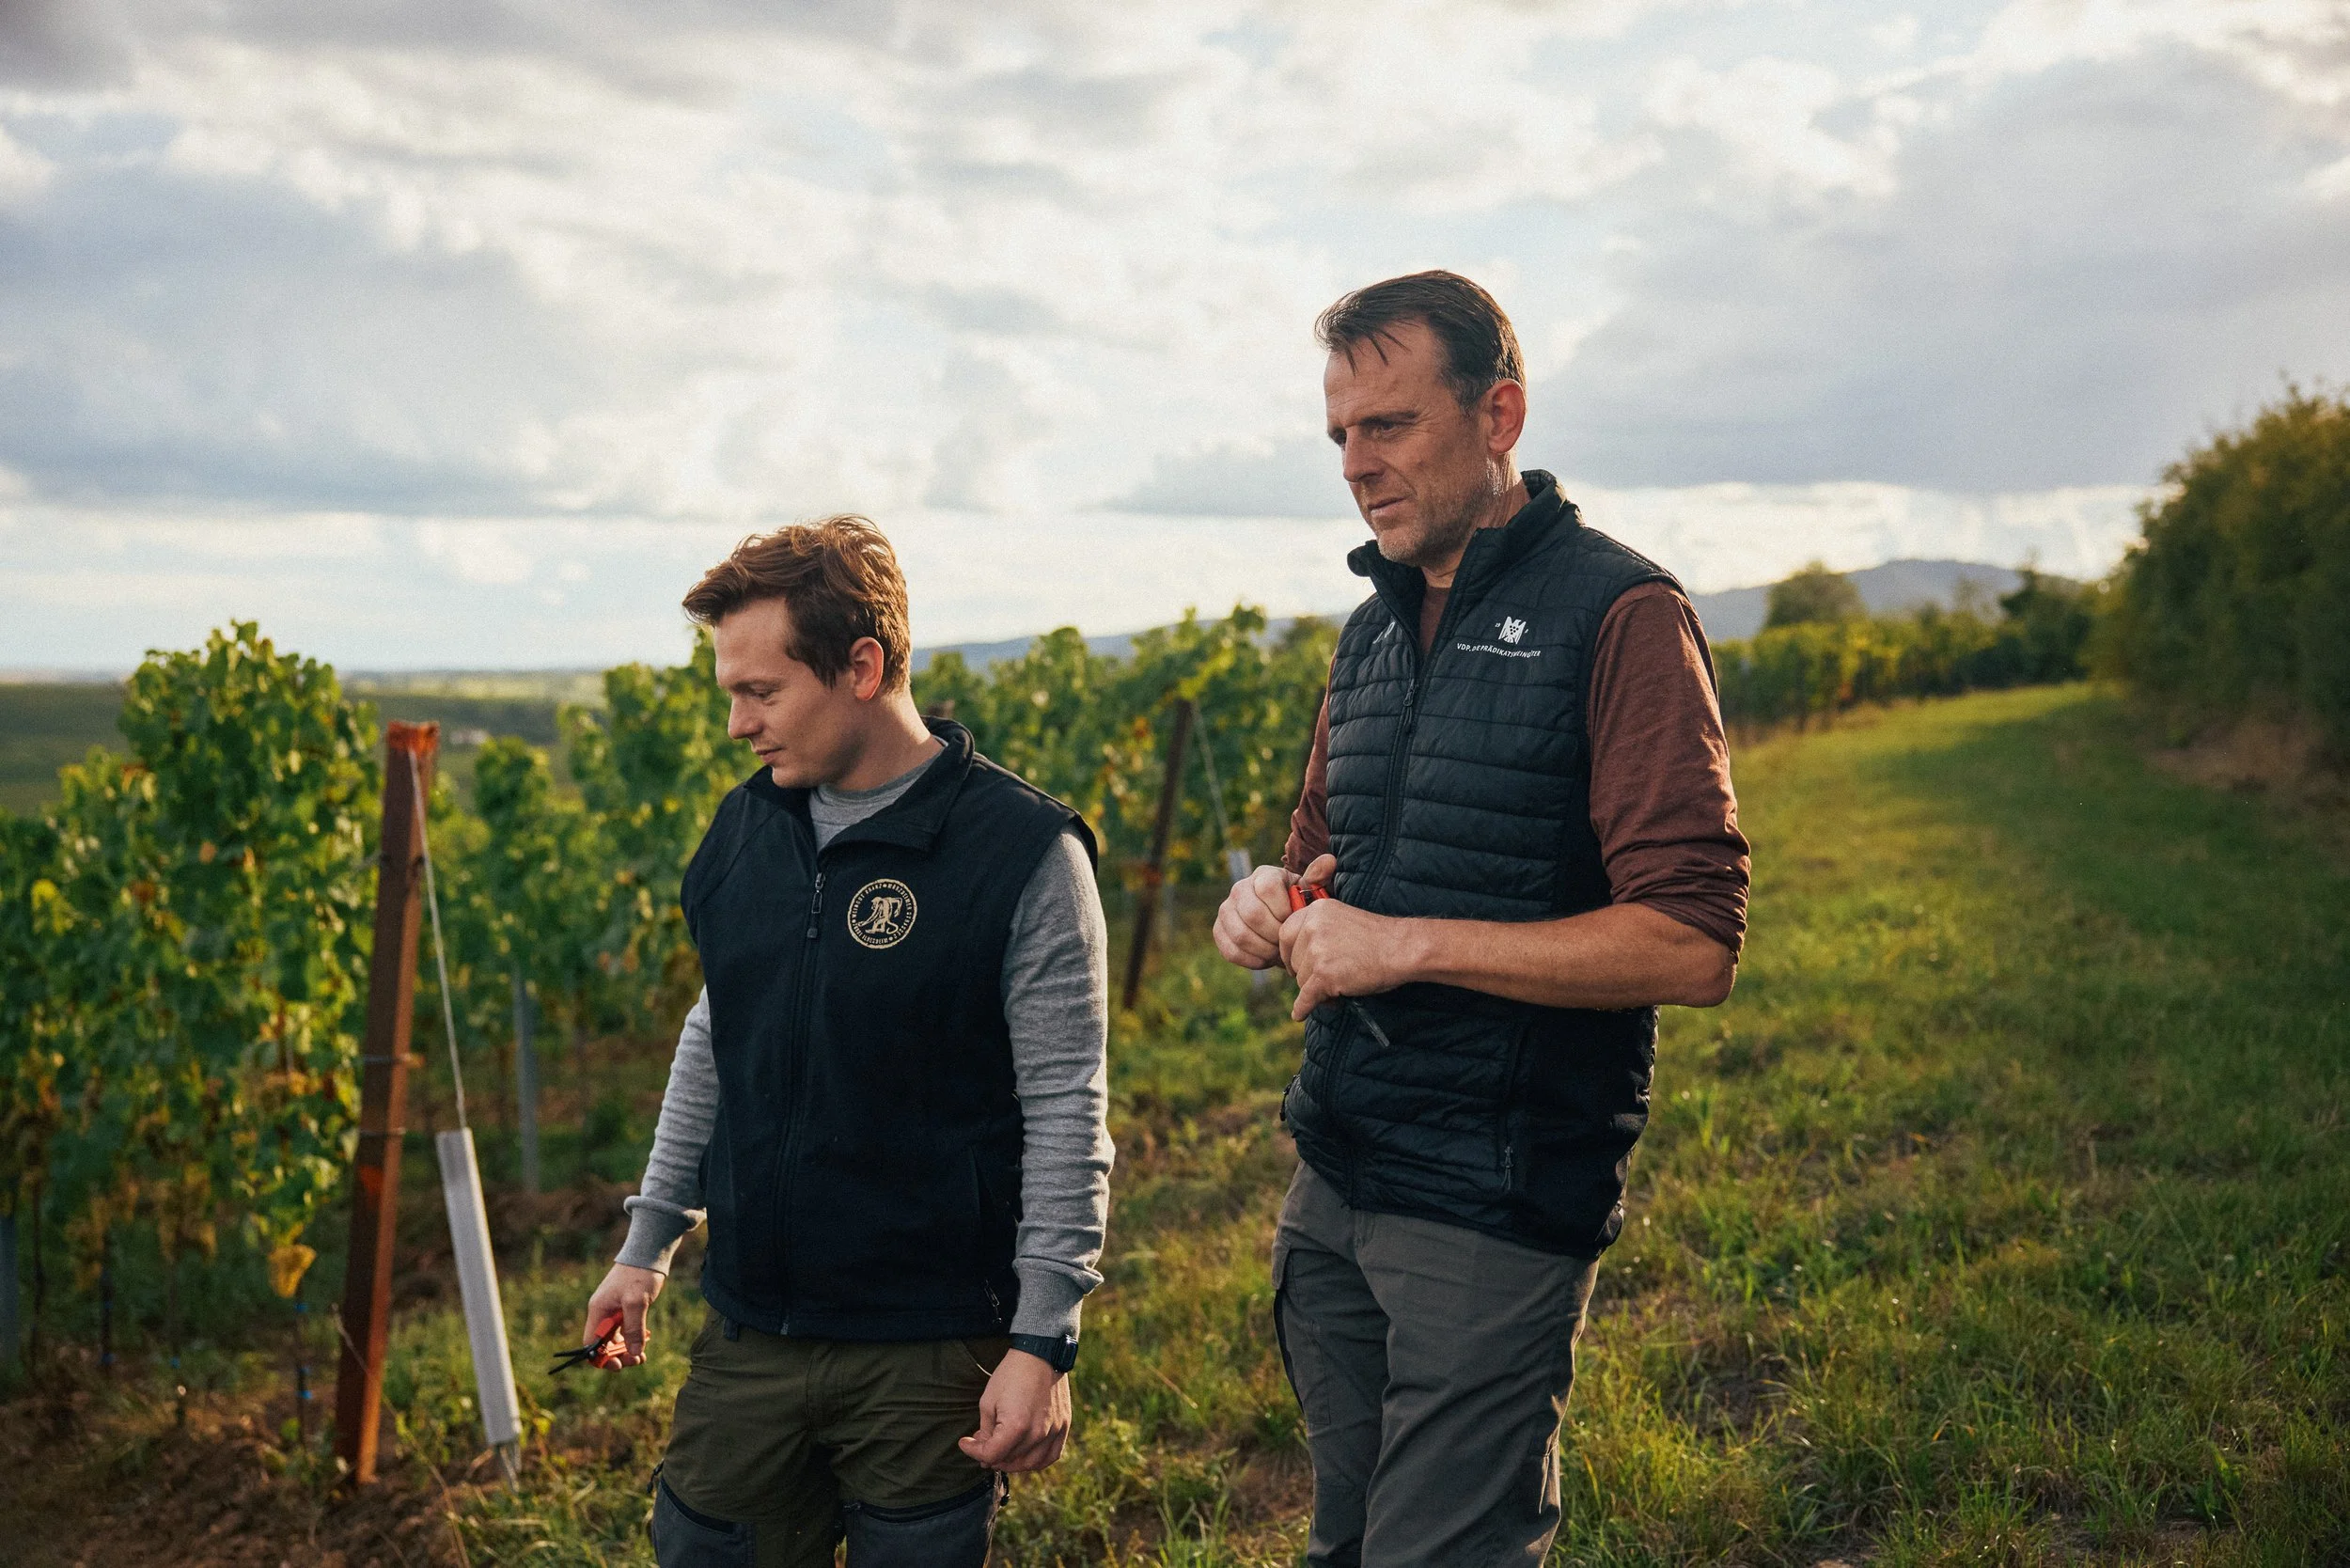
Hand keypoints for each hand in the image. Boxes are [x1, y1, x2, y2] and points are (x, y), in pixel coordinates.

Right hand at [582, 1262, 665, 1368]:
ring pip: (615, 1338)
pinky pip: (624, 1329)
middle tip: (637, 1360)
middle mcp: (602, 1312)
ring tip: (642, 1356)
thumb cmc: (640, 1274)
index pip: (591, 1343)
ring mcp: (613, 1309)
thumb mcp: (637, 1302)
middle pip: (603, 1343)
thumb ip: (634, 1328)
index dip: (602, 1358)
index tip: (620, 1365)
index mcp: (598, 1311)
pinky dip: (633, 1338)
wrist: (649, 1252)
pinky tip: (644, 1342)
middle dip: (618, 1356)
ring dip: (627, 1349)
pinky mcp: (624, 1307)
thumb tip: (634, 1353)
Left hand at [957, 1349, 1071, 1472]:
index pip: (991, 1454)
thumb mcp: (988, 1401)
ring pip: (1030, 1464)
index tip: (965, 1442)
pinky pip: (1051, 1456)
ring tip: (1001, 1451)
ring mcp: (1053, 1431)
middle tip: (982, 1446)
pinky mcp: (1063, 1426)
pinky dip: (1036, 1461)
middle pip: (1009, 1461)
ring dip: (1012, 1462)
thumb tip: (985, 1449)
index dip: (973, 1451)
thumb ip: (986, 1431)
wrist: (1040, 1355)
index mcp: (1016, 1426)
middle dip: (990, 1457)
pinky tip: (1024, 1454)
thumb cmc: (1011, 1375)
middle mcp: (1037, 1433)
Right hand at [1212, 860, 1306, 969]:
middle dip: (1274, 935)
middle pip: (1252, 914)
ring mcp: (1226, 909)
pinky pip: (1230, 950)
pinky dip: (1250, 960)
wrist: (1280, 924)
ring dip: (1263, 950)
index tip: (1293, 922)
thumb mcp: (1310, 892)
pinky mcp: (1219, 930)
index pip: (1267, 888)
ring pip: (1240, 935)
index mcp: (1264, 875)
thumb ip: (1317, 879)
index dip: (1282, 910)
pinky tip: (1265, 960)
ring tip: (1278, 953)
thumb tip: (1329, 860)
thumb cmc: (1298, 907)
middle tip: (1287, 944)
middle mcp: (1240, 888)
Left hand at [1280, 868, 1407, 1020]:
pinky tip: (1300, 1013)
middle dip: (1304, 973)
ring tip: (1338, 988)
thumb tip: (1296, 958)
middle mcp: (1312, 927)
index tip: (1296, 964)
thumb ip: (1319, 930)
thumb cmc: (1378, 938)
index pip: (1285, 934)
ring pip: (1301, 980)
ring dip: (1315, 990)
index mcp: (1316, 910)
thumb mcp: (1342, 919)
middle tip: (1323, 980)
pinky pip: (1305, 997)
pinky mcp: (1323, 974)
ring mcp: (1317, 951)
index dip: (1289, 953)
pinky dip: (1303, 1008)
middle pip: (1292, 960)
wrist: (1401, 949)